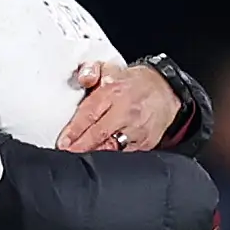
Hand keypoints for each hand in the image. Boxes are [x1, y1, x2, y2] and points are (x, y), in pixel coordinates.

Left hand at [56, 59, 180, 152]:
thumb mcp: (112, 69)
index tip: (63, 142)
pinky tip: (101, 160)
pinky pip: (125, 155)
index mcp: (115, 92)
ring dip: (95, 154)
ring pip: (112, 148)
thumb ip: (92, 71)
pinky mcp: (145, 143)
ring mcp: (137, 130)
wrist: (166, 92)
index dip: (74, 130)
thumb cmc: (135, 84)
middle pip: (99, 134)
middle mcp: (127, 112)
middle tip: (67, 153)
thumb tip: (83, 77)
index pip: (90, 113)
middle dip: (80, 146)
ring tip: (81, 159)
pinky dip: (112, 158)